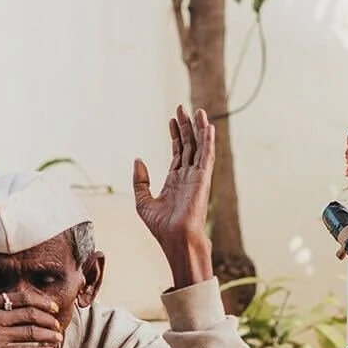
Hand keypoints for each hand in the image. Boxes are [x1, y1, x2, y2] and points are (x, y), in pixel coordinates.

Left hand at [134, 105, 215, 288]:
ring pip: (199, 148)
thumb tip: (138, 159)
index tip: (172, 119)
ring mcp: (196, 177)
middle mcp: (188, 177)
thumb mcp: (143, 202)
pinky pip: (207, 156)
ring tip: (198, 111)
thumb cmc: (162, 227)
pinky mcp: (203, 179)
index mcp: (175, 181)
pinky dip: (209, 141)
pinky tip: (209, 127)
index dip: (175, 136)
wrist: (175, 239)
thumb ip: (140, 181)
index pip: (178, 153)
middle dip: (186, 127)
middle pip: (189, 146)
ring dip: (199, 129)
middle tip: (183, 107)